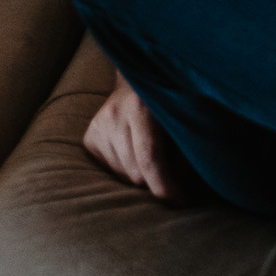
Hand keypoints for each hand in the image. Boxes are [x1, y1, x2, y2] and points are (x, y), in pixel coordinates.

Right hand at [83, 74, 186, 203]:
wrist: (142, 72)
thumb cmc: (171, 98)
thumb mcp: (186, 116)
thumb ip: (186, 151)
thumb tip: (181, 190)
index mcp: (141, 105)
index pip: (150, 159)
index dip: (165, 186)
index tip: (180, 202)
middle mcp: (114, 115)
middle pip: (136, 173)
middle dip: (156, 181)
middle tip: (174, 174)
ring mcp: (98, 125)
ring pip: (123, 175)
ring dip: (141, 175)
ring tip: (154, 157)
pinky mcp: (89, 136)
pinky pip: (110, 170)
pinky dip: (127, 168)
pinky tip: (135, 151)